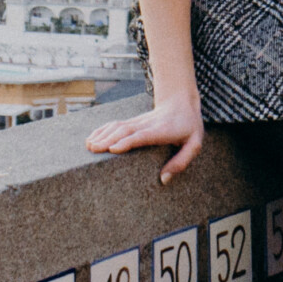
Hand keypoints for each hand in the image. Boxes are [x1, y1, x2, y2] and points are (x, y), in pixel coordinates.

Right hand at [86, 94, 205, 182]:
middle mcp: (147, 125)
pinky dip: (103, 129)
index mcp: (162, 131)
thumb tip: (163, 179)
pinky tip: (92, 137)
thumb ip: (181, 162)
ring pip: (118, 126)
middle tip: (93, 149)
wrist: (182, 101)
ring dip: (102, 134)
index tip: (113, 149)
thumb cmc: (189, 126)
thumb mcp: (194, 144)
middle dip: (108, 139)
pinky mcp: (134, 121)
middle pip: (125, 130)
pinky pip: (116, 124)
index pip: (142, 135)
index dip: (127, 141)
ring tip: (88, 145)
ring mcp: (139, 121)